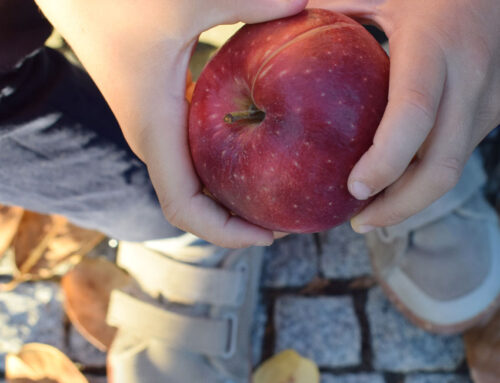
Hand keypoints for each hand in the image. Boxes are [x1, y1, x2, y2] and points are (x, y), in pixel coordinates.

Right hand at [35, 0, 306, 246]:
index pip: (186, 209)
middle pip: (196, 203)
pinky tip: (259, 141)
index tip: (269, 236)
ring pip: (196, 178)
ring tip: (280, 188)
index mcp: (157, 132)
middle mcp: (156, 139)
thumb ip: (247, 2)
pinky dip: (225, 160)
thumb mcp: (184, 0)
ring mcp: (159, 125)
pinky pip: (196, 151)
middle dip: (238, 217)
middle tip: (287, 214)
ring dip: (232, 192)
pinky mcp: (164, 108)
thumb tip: (303, 6)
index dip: (226, 232)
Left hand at [309, 0, 499, 232]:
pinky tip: (394, 185)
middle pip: (441, 166)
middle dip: (399, 206)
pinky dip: (423, 179)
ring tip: (370, 214)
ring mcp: (490, 101)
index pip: (413, 114)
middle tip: (357, 223)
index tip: (354, 190)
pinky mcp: (494, 113)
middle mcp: (469, 79)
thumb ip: (340, 7)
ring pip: (451, 170)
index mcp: (433, 46)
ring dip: (411, 200)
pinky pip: (456, 157)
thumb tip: (286, 26)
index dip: (386, 160)